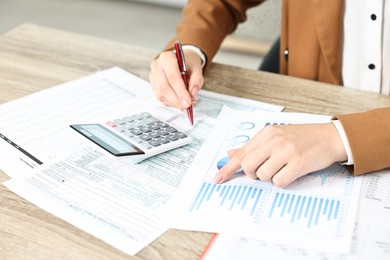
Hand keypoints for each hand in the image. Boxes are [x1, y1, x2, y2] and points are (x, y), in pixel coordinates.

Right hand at [149, 49, 203, 110]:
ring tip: (185, 105)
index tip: (188, 102)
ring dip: (174, 103)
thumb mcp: (197, 69)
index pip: (172, 77)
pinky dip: (171, 103)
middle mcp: (157, 66)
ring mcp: (153, 76)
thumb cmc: (188, 64)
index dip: (180, 91)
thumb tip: (193, 93)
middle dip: (176, 100)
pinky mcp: (153, 85)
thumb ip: (197, 80)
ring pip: (160, 94)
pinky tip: (179, 102)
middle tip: (187, 106)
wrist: (180, 61)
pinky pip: (160, 97)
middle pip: (164, 87)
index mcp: (167, 58)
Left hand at [213, 123, 347, 187]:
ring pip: (263, 176)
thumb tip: (230, 153)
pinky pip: (278, 181)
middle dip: (253, 174)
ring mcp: (286, 151)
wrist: (330, 137)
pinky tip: (290, 173)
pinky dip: (281, 182)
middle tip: (265, 170)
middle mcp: (274, 141)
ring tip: (282, 168)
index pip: (241, 154)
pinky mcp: (298, 163)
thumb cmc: (301, 138)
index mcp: (266, 134)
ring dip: (270, 177)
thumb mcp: (275, 136)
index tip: (217, 179)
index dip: (227, 169)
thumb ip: (253, 146)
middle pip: (248, 166)